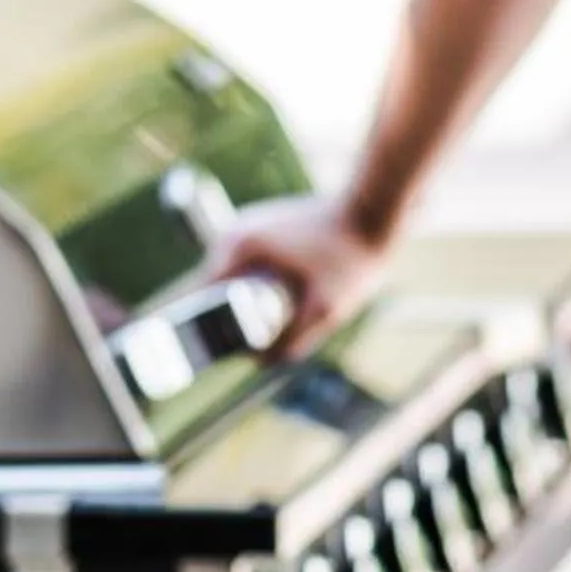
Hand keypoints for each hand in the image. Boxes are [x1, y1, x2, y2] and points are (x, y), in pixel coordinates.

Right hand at [204, 195, 393, 359]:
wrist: (373, 209)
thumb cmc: (350, 256)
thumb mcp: (324, 311)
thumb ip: (291, 343)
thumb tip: (257, 363)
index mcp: (236, 248)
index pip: (197, 298)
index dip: (199, 329)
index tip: (204, 354)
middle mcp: (233, 232)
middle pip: (211, 288)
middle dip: (222, 318)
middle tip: (244, 348)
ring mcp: (247, 226)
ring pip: (230, 276)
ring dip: (240, 301)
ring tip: (263, 328)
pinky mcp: (263, 227)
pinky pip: (246, 264)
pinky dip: (253, 284)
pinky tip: (276, 302)